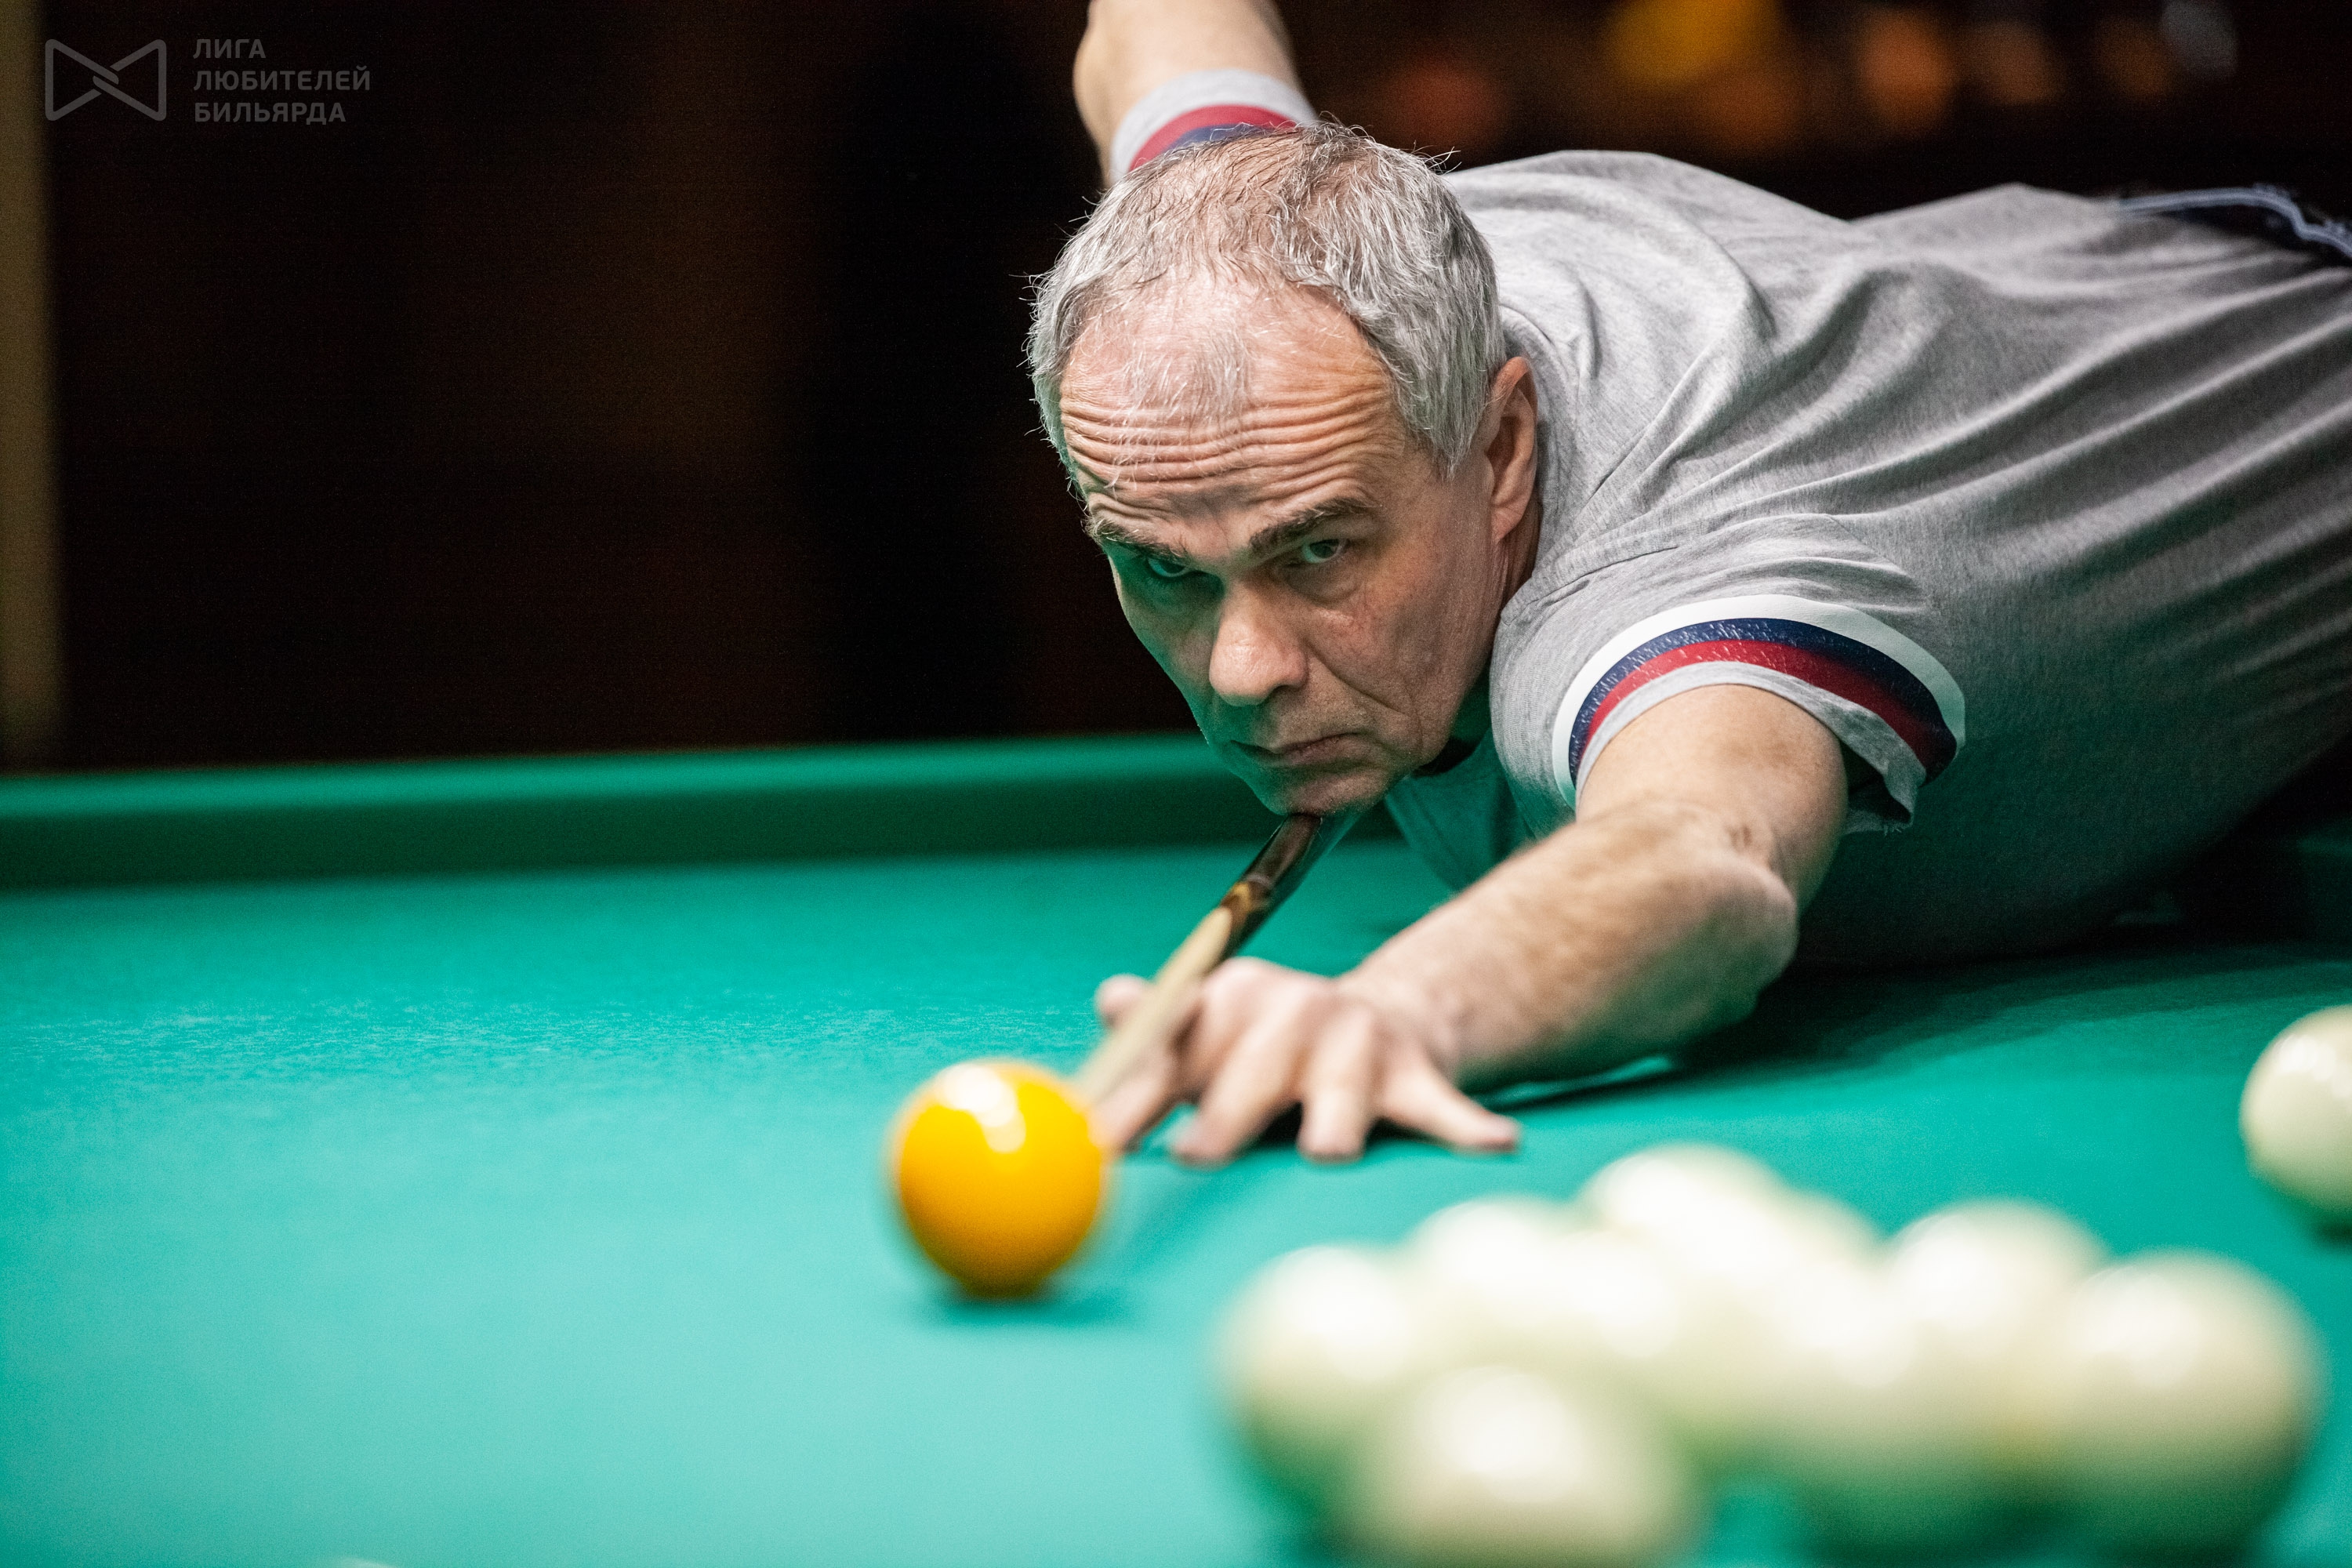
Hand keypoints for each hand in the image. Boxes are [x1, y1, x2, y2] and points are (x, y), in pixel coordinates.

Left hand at [1087, 957, 1521, 1165]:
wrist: (1379, 1019)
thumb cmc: (1263, 1046)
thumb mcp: (1205, 1031)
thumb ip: (1150, 1037)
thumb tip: (1108, 1002)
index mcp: (1230, 998)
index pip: (1173, 1046)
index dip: (1136, 1096)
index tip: (1104, 1143)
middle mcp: (1295, 1011)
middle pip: (1254, 1069)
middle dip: (1225, 1114)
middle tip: (1195, 1159)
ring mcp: (1359, 1044)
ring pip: (1342, 1094)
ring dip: (1334, 1124)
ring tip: (1327, 1155)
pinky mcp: (1417, 1078)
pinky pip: (1442, 1108)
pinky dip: (1467, 1128)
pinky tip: (1495, 1144)